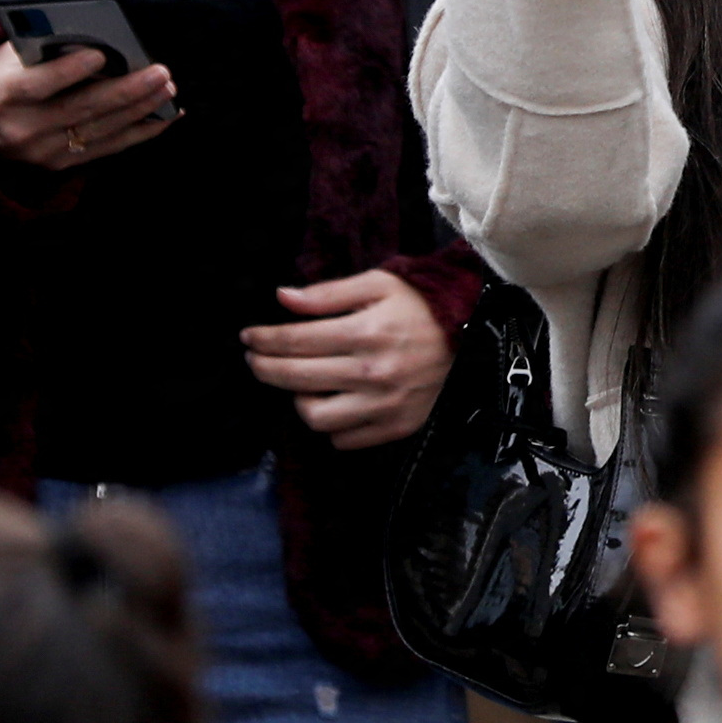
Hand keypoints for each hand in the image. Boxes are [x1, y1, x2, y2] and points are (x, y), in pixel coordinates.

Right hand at [0, 40, 178, 173]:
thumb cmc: (2, 74)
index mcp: (0, 93)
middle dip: (125, 90)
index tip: (100, 54)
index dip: (67, 71)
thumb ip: (42, 45)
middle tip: (160, 71)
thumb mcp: (8, 55)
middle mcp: (19, 128)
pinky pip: (106, 148)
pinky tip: (165, 116)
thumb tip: (95, 32)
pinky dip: (139, 132)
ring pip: (98, 130)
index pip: (34, 84)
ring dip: (139, 109)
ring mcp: (40, 152)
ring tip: (167, 88)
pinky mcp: (59, 164)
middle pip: (78, 109)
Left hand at [246, 268, 447, 446]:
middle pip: (297, 379)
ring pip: (317, 417)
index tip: (248, 337)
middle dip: (264, 368)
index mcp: (366, 332)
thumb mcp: (378, 284)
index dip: (265, 340)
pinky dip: (331, 424)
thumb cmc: (420, 304)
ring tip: (299, 384)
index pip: (296, 341)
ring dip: (298, 400)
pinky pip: (345, 439)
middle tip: (255, 359)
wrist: (473, 335)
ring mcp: (385, 405)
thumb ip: (328, 293)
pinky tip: (331, 402)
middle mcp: (372, 373)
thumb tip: (281, 298)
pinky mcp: (396, 427)